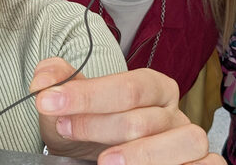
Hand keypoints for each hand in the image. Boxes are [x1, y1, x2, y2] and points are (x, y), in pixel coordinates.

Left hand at [30, 58, 223, 164]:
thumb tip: (43, 78)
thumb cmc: (90, 135)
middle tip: (66, 130)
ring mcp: (192, 143)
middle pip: (146, 119)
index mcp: (153, 89)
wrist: (95, 163)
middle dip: (100, 125)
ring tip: (105, 162)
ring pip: (185, 141)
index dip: (88, 95)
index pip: (129, 86)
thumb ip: (57, 85)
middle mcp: (176, 114)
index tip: (49, 101)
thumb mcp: (68, 110)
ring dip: (142, 154)